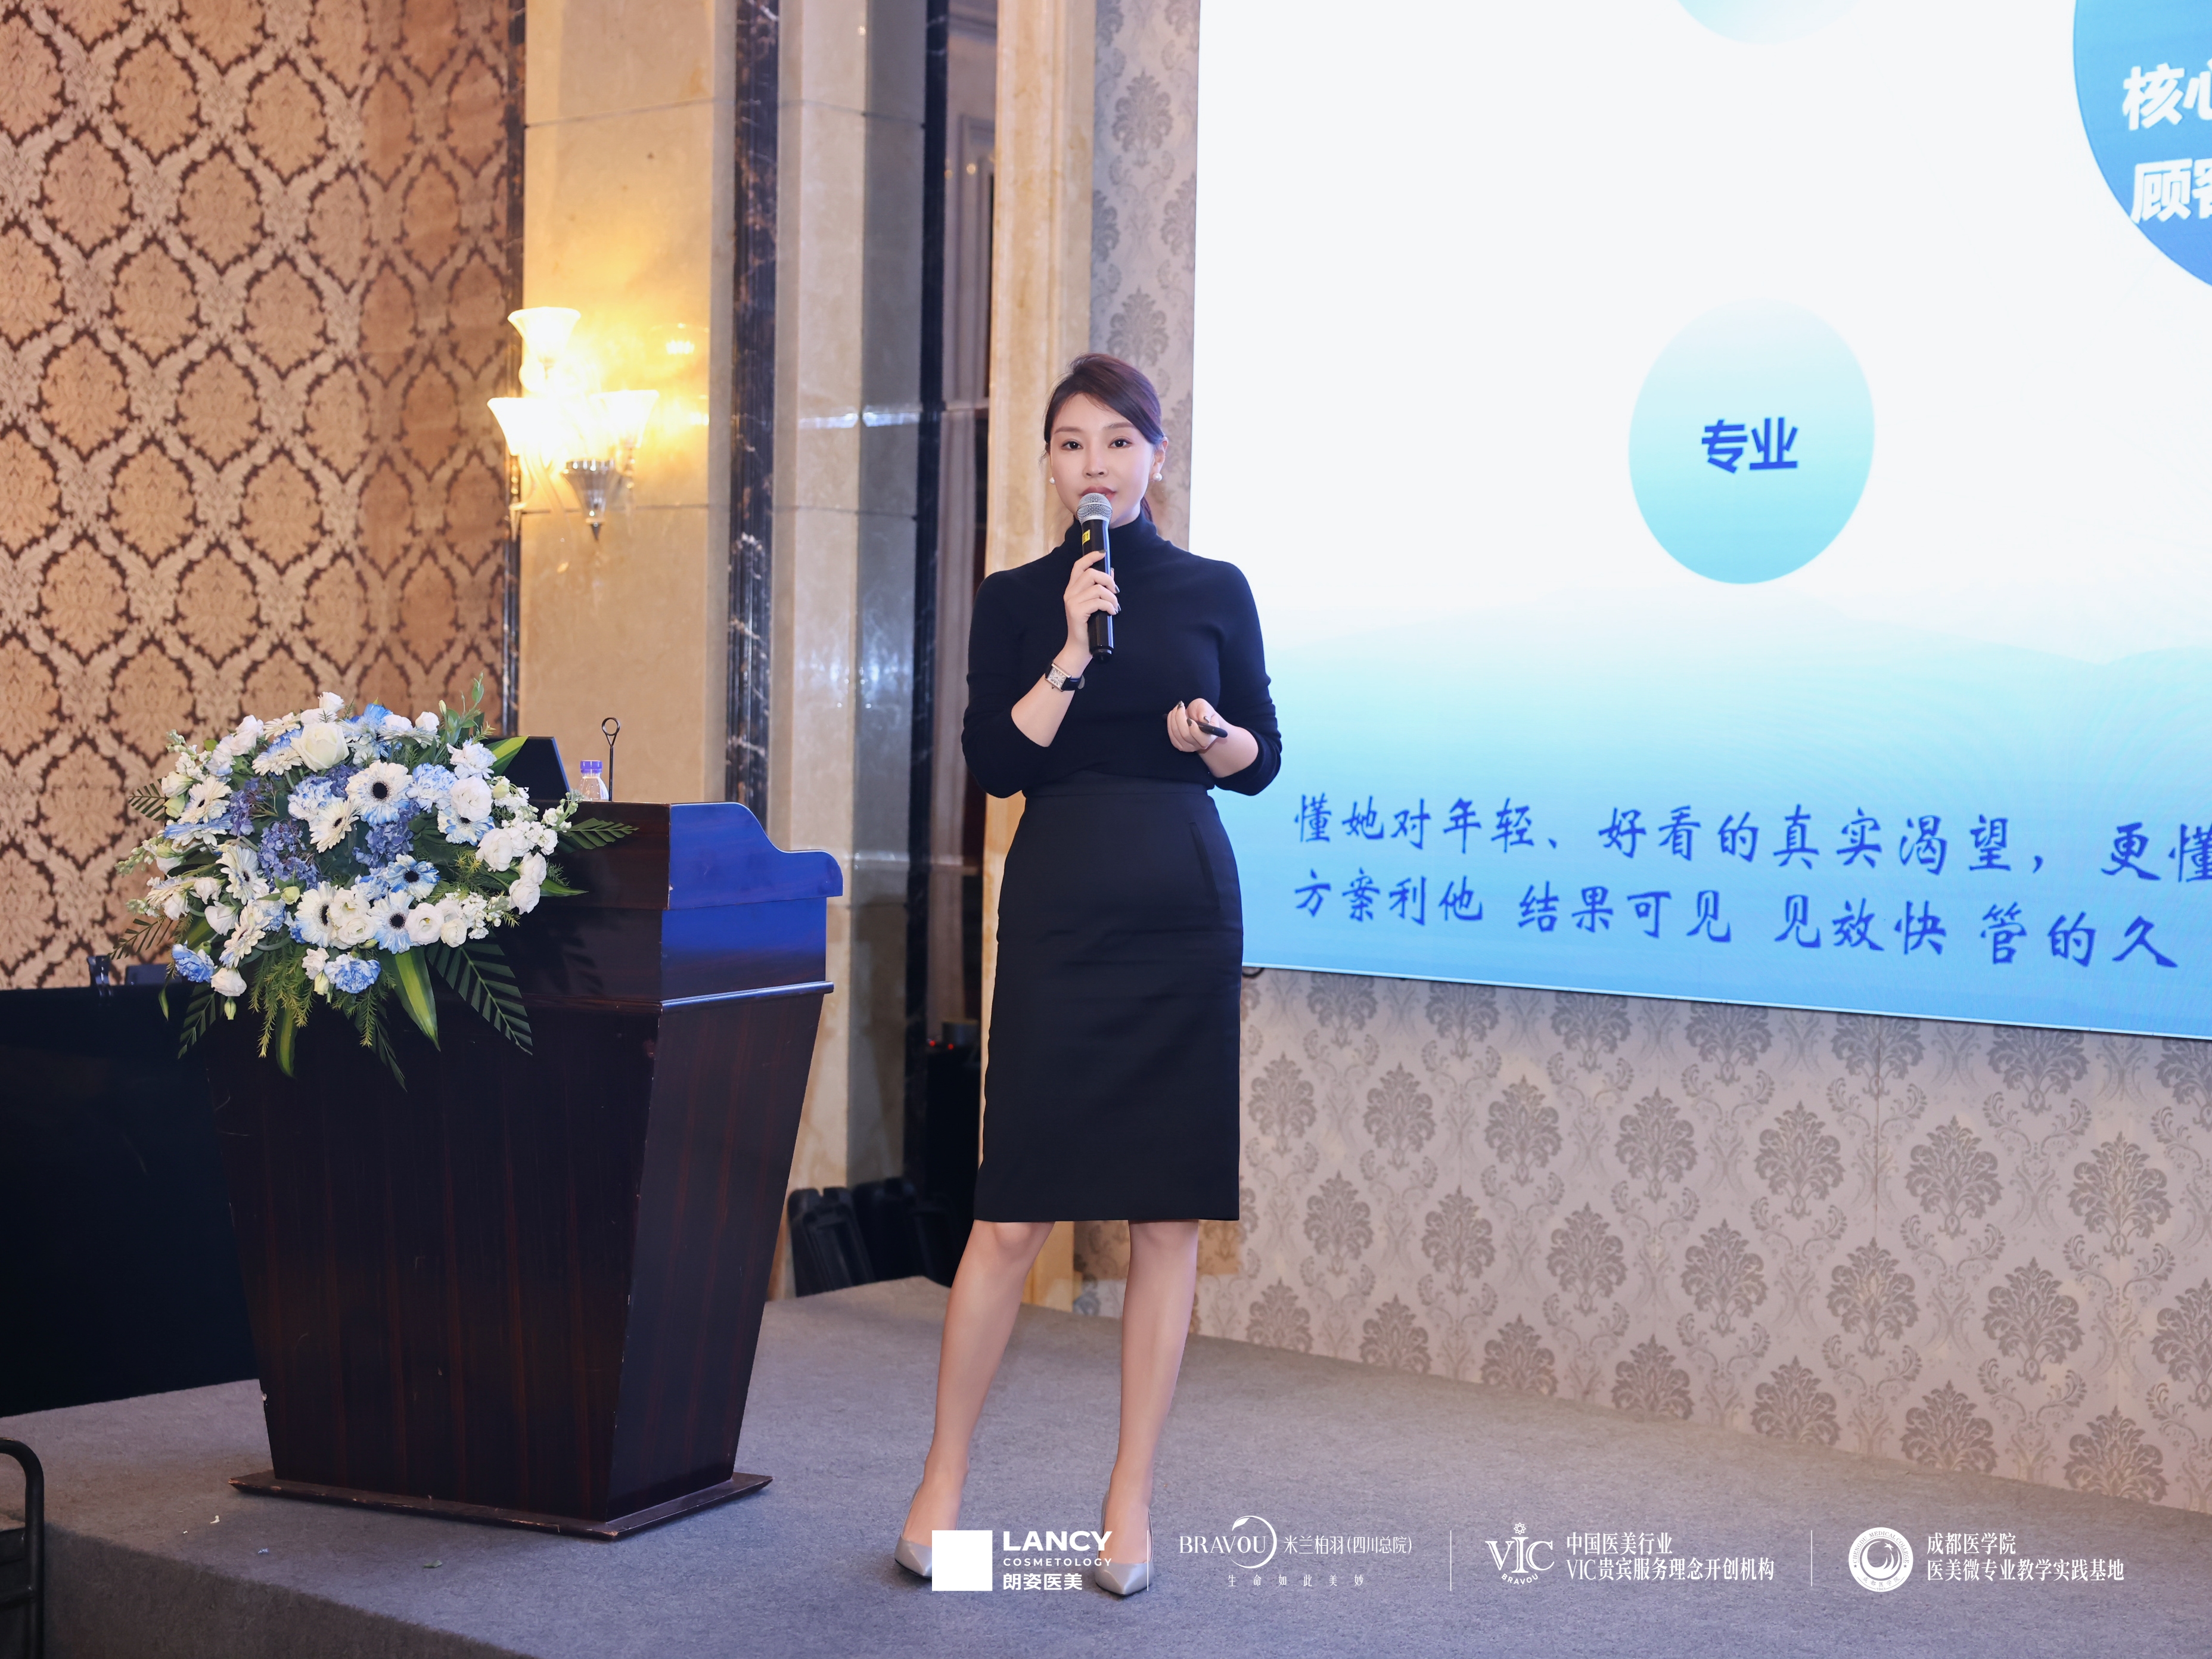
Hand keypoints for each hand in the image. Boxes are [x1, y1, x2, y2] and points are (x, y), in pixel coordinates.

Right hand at [1060, 548, 1117, 664]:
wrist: (1079, 647)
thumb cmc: (1088, 626)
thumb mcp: (1095, 604)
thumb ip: (1100, 587)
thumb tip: (1110, 571)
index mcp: (1072, 589)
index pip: (1078, 566)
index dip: (1091, 557)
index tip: (1102, 554)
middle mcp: (1069, 593)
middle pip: (1090, 573)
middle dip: (1107, 580)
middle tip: (1115, 591)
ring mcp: (1072, 602)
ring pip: (1097, 588)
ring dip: (1111, 597)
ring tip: (1115, 606)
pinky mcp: (1077, 612)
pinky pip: (1098, 601)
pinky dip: (1109, 606)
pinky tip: (1112, 612)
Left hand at [1167, 698, 1224, 753]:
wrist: (1196, 717)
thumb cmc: (1203, 712)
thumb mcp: (1206, 708)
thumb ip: (1206, 712)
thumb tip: (1204, 719)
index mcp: (1209, 738)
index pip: (1202, 739)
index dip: (1193, 728)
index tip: (1188, 717)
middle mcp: (1199, 745)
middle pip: (1186, 735)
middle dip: (1180, 718)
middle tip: (1180, 706)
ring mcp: (1188, 747)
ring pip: (1177, 734)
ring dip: (1173, 718)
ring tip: (1177, 708)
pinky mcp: (1178, 745)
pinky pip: (1171, 734)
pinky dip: (1170, 722)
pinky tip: (1173, 714)